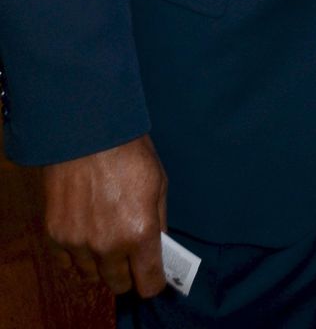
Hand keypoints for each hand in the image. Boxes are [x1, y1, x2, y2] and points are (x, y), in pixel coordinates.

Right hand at [43, 135, 168, 297]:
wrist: (87, 129)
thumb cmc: (128, 151)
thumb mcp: (158, 182)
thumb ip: (158, 221)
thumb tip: (158, 246)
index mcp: (140, 232)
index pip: (148, 283)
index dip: (153, 280)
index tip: (153, 272)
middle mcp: (108, 245)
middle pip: (118, 285)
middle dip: (127, 273)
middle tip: (130, 253)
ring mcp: (78, 242)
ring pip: (91, 276)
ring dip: (100, 263)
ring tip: (105, 237)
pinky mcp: (56, 234)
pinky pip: (66, 263)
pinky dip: (76, 254)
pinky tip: (85, 232)